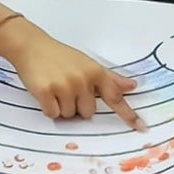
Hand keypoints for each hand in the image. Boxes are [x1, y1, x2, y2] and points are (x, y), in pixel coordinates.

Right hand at [0, 18, 143, 129]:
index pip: (115, 96)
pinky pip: (54, 114)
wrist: (31, 46)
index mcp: (94, 72)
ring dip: (62, 107)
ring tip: (54, 87)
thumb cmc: (59, 55)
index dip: (128, 114)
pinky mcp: (46, 92)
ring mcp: (64, 86)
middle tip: (66, 87)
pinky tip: (45, 91)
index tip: (142, 127)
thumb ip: (109, 78)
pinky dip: (49, 107)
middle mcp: (82, 79)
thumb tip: (132, 86)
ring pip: (70, 116)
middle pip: (88, 113)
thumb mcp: (86, 63)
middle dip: (77, 105)